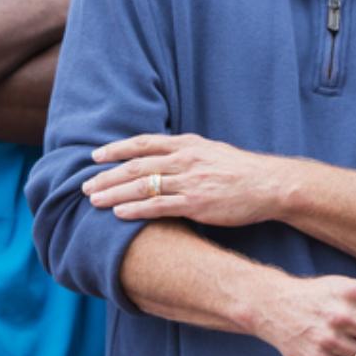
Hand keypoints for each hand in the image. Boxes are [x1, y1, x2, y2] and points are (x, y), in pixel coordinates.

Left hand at [85, 133, 284, 226]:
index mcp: (189, 144)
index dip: (117, 149)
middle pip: (137, 165)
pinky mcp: (196, 204)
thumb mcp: (213, 151)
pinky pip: (158, 206)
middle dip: (107, 175)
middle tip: (85, 185)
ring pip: (142, 185)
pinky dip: (135, 209)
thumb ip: (187, 152)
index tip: (95, 156)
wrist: (269, 185)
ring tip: (93, 200)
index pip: (144, 143)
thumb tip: (163, 156)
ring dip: (113, 193)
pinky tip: (118, 213)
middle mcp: (186, 160)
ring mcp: (190, 181)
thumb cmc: (242, 170)